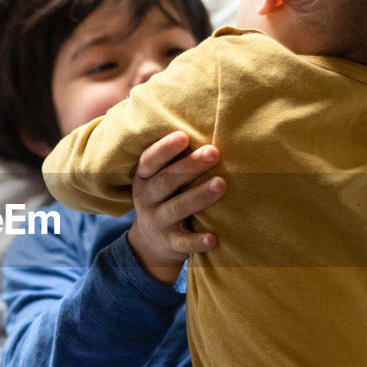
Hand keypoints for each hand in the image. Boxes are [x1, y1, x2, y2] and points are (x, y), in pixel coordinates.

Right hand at [126, 131, 224, 283]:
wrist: (149, 246)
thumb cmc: (165, 198)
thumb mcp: (159, 179)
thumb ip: (174, 160)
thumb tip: (205, 120)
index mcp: (144, 179)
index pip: (149, 161)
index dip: (164, 149)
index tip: (184, 136)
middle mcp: (147, 199)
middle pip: (165, 182)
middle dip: (189, 167)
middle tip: (213, 152)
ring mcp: (158, 222)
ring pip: (177, 208)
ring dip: (199, 196)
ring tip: (221, 185)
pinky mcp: (170, 244)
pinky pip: (183, 243)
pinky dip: (197, 241)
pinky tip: (214, 238)